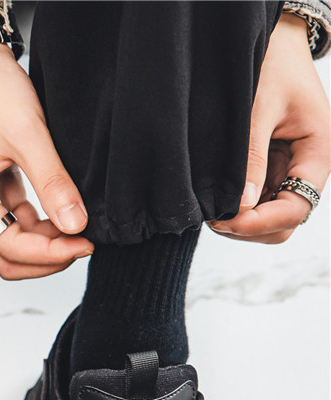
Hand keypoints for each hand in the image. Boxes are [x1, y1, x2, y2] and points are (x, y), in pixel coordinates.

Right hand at [0, 43, 92, 279]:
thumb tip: (75, 224)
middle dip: (44, 260)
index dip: (48, 254)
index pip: (7, 247)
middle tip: (82, 245)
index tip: (84, 242)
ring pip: (9, 245)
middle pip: (4, 258)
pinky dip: (37, 227)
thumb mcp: (28, 134)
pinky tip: (61, 215)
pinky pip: (13, 224)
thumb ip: (52, 182)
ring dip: (42, 246)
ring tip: (76, 231)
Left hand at [209, 13, 329, 242]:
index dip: (261, 223)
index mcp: (318, 153)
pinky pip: (253, 203)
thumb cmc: (272, 64)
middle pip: (283, 224)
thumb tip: (241, 207)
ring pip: (266, 219)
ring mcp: (285, 172)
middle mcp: (305, 169)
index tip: (226, 219)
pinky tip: (213, 197)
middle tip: (212, 216)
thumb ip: (252, 158)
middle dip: (249, 228)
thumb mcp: (259, 108)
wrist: (271, 41)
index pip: (297, 209)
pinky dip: (234, 207)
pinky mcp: (267, 170)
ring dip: (238, 221)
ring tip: (210, 205)